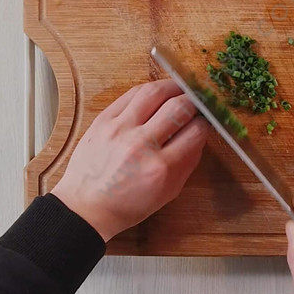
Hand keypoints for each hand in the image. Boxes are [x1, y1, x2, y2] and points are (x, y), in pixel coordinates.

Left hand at [51, 79, 208, 241]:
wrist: (86, 206)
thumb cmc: (128, 203)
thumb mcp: (169, 192)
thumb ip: (188, 162)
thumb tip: (199, 133)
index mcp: (162, 167)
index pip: (196, 131)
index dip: (206, 122)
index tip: (205, 120)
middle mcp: (142, 144)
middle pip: (179, 107)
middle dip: (194, 101)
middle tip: (196, 102)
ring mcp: (120, 129)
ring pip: (154, 92)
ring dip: (173, 87)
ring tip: (179, 90)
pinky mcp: (104, 120)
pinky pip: (131, 94)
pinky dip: (148, 90)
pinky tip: (156, 94)